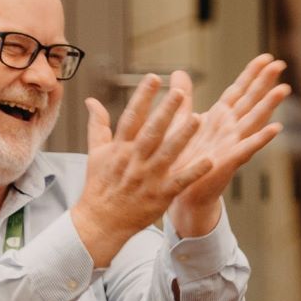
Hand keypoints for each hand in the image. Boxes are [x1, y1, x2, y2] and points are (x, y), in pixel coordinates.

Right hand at [71, 75, 212, 268]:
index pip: (132, 118)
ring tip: (199, 118)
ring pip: (167, 154)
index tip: (154, 78)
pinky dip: (193, 171)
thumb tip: (91, 100)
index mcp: (120, 148)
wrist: (100, 222)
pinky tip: (209, 160)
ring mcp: (148, 178)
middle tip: (181, 92)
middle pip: (152, 132)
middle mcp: (134, 161)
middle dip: (166, 112)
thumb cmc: (99, 186)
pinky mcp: (160, 196)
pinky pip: (179, 182)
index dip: (142, 97)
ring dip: (183, 137)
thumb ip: (97, 125)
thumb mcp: (96, 153)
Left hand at [166, 55, 289, 237]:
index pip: (238, 90)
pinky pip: (248, 148)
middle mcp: (230, 128)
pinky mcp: (229, 161)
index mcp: (220, 117)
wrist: (182, 191)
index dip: (252, 74)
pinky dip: (261, 138)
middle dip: (265, 82)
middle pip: (250, 100)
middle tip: (281, 63)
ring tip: (284, 89)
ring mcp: (232, 144)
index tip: (266, 57)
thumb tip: (179, 71)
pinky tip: (276, 129)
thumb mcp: (180, 120)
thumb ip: (184, 95)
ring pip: (254, 120)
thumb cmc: (184, 158)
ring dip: (269, 105)